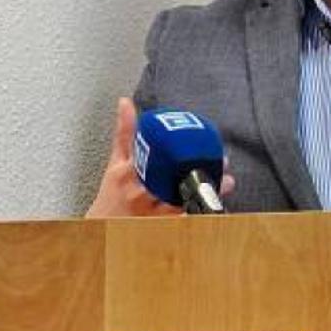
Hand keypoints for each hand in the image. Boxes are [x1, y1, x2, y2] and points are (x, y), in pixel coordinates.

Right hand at [85, 98, 236, 217]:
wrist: (103, 228)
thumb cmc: (112, 194)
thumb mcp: (115, 162)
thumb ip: (125, 133)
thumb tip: (125, 102)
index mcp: (127, 174)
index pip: (151, 159)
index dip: (176, 151)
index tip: (197, 142)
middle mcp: (138, 194)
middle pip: (171, 181)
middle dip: (198, 170)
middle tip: (222, 161)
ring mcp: (150, 214)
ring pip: (182, 202)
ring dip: (206, 191)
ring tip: (227, 182)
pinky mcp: (161, 229)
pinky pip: (183, 223)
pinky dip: (198, 215)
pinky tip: (215, 208)